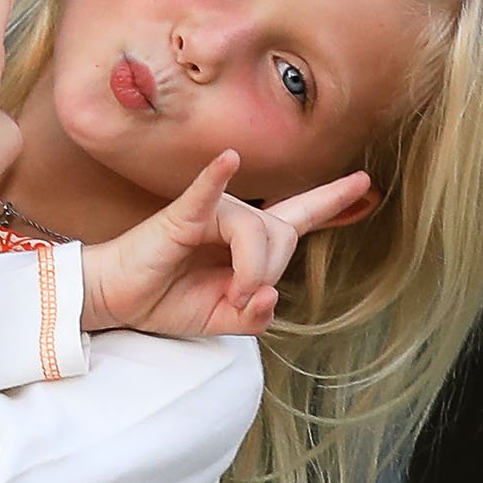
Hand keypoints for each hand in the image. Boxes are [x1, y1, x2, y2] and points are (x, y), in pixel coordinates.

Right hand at [80, 151, 373, 339]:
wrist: (117, 299)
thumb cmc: (165, 301)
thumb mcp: (220, 322)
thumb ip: (253, 316)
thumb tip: (269, 298)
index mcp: (247, 241)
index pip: (297, 217)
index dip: (331, 202)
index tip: (365, 183)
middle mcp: (235, 218)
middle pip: (284, 236)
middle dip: (270, 274)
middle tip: (240, 300)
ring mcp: (211, 211)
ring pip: (257, 234)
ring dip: (251, 273)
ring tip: (230, 295)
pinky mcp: (182, 215)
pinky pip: (206, 194)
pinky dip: (216, 178)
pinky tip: (226, 160)